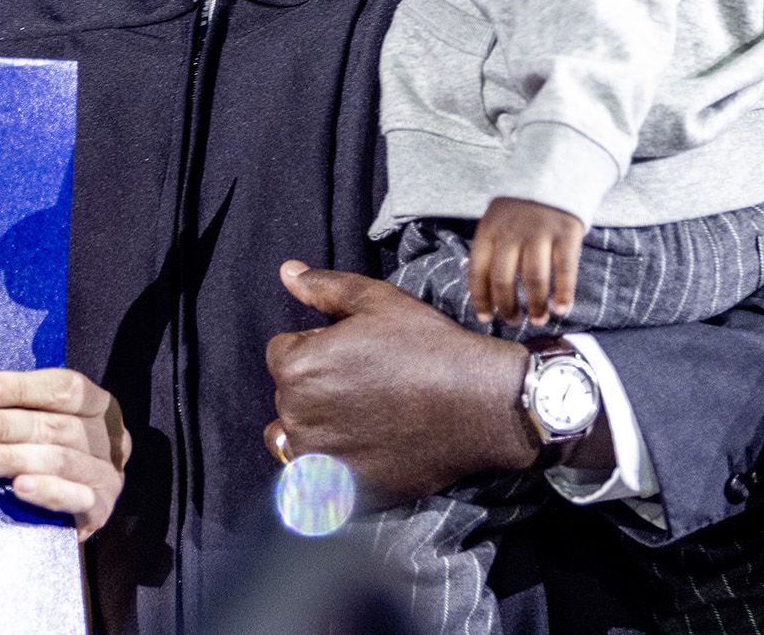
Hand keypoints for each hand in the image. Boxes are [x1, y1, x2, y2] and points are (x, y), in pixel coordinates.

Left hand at [0, 368, 128, 539]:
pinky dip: (46, 491)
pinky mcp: (100, 510)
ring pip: (59, 461)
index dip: (21, 387)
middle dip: (3, 425)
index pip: (66, 388)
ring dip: (10, 458)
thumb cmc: (45, 452)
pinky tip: (18, 487)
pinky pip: (75, 499)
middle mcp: (108, 438)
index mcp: (97, 406)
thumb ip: (19, 408)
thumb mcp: (41, 421)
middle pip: (55, 426)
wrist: (66, 514)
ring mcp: (107, 476)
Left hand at [264, 261, 541, 506]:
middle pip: (289, 396)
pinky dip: (330, 467)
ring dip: (316, 429)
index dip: (318, 349)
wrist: (479, 406)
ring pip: (294, 438)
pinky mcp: (341, 491)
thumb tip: (286, 272)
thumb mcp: (377, 301)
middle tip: (368, 385)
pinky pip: (314, 478)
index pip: (284, 353)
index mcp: (297, 367)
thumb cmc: (428, 347)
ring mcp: (318, 459)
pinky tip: (366, 450)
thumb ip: (323, 287)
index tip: (355, 356)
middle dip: (317, 388)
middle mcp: (296, 416)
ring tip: (364, 420)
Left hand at [471, 198, 585, 325]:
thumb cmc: (521, 210)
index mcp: (489, 230)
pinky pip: (565, 270)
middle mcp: (512, 233)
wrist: (554, 174)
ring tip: (539, 320)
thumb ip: (492, 251)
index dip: (481, 299)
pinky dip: (564, 294)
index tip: (486, 318)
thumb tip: (488, 295)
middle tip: (514, 322)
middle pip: (504, 280)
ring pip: (533, 279)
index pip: (478, 271)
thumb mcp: (497, 221)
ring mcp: (539, 233)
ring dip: (536, 306)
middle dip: (507, 307)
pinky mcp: (566, 234)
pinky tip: (561, 310)